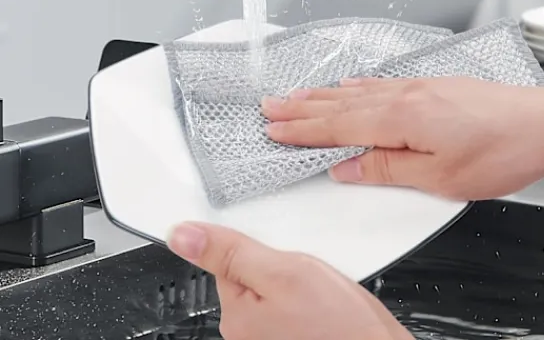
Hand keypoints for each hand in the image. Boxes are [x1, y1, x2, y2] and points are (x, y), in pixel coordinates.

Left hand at [167, 222, 411, 339]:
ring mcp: (268, 338)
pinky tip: (323, 300)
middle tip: (304, 271)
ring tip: (318, 288)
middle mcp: (245, 333)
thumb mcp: (284, 272)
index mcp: (236, 314)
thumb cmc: (341, 326)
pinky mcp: (289, 337)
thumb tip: (181, 235)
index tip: (274, 243)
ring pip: (271, 287)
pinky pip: (287, 303)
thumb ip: (231, 252)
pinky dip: (303, 294)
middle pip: (249, 273)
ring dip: (291, 278)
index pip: (227, 258)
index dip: (254, 244)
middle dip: (276, 262)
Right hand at [262, 76, 543, 200]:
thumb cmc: (500, 152)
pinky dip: (354, 86)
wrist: (542, 124)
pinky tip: (346, 86)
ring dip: (321, 94)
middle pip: (339, 103)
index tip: (275, 129)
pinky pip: (378, 84)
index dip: (302, 129)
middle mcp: (403, 96)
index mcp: (401, 119)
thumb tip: (348, 168)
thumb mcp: (440, 176)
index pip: (337, 125)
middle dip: (300, 106)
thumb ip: (387, 168)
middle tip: (269, 105)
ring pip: (355, 91)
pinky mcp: (429, 85)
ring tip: (294, 94)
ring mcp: (416, 87)